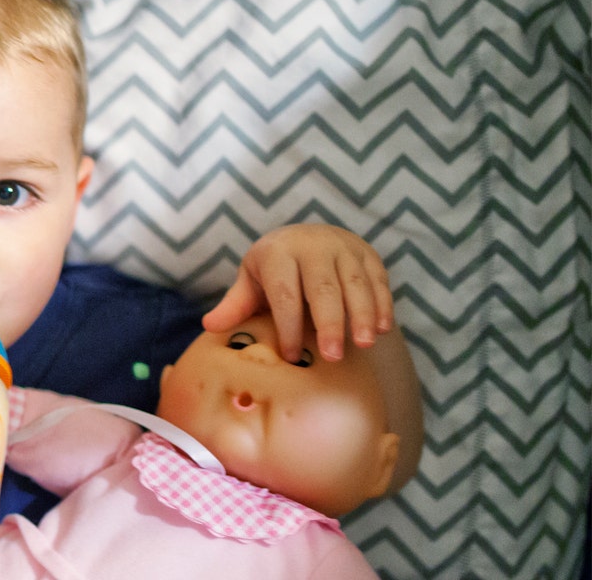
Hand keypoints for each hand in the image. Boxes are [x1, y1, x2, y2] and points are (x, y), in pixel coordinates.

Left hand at [202, 224, 392, 361]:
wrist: (306, 236)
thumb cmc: (274, 269)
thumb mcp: (252, 281)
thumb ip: (235, 304)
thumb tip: (209, 326)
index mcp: (278, 253)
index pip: (284, 293)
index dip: (287, 326)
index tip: (290, 356)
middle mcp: (312, 246)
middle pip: (323, 288)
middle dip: (329, 323)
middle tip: (333, 356)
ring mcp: (343, 247)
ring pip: (355, 283)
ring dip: (363, 314)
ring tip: (364, 345)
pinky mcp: (367, 253)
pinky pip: (378, 279)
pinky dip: (382, 304)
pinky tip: (383, 330)